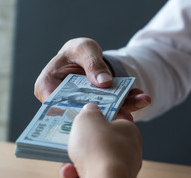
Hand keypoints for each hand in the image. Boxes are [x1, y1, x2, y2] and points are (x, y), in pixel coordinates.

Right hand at [34, 38, 150, 119]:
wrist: (88, 57)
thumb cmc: (78, 52)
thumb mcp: (83, 49)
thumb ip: (92, 63)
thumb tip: (104, 82)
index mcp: (47, 87)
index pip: (58, 105)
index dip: (78, 112)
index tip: (99, 112)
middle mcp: (61, 103)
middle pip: (81, 113)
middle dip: (106, 114)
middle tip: (126, 115)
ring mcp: (80, 109)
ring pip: (100, 114)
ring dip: (122, 110)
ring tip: (140, 102)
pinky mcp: (96, 110)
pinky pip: (111, 109)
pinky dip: (128, 104)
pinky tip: (142, 98)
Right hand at [63, 103, 142, 177]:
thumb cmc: (99, 148)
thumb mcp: (88, 118)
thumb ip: (89, 112)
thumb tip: (90, 110)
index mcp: (129, 132)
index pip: (114, 124)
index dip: (97, 124)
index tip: (83, 126)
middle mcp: (128, 153)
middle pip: (96, 148)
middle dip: (78, 151)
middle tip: (70, 149)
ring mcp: (120, 173)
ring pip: (89, 167)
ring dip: (74, 169)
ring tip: (69, 171)